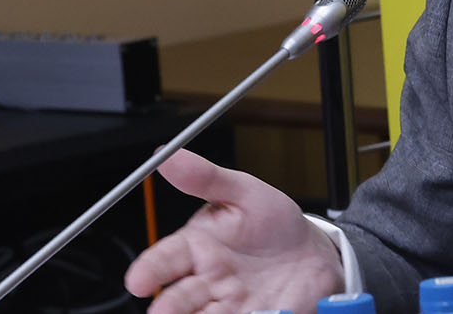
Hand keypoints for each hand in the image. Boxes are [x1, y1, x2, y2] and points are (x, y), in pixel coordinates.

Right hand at [123, 149, 343, 313]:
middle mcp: (207, 280)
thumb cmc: (273, 222)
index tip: (138, 279)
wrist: (314, 252)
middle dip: (167, 307)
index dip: (148, 269)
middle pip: (177, 298)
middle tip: (162, 313)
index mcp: (197, 247)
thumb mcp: (244, 191)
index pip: (164, 259)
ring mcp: (228, 305)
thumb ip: (206, 177)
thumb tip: (168, 155)